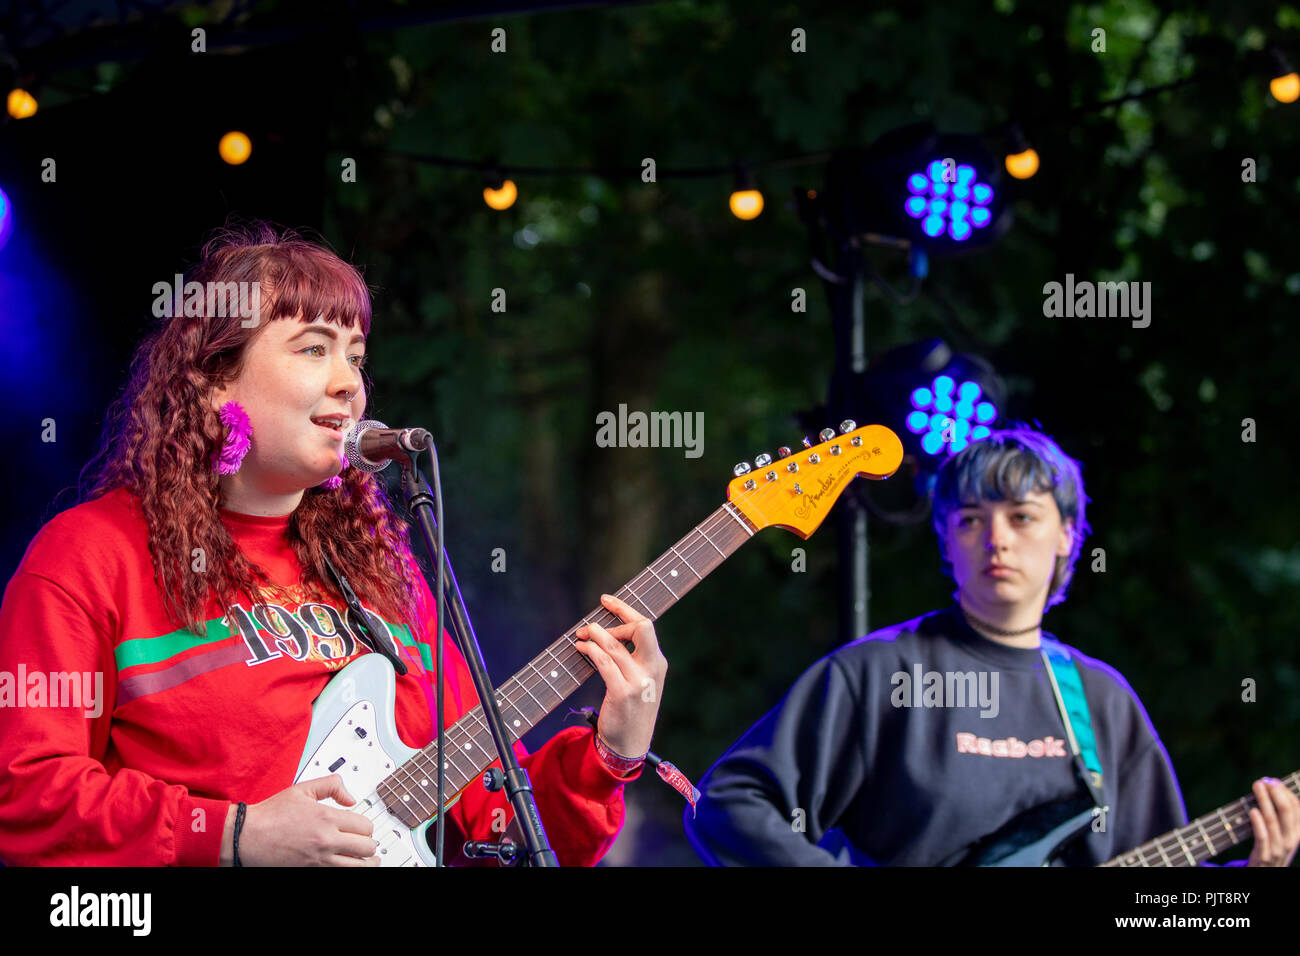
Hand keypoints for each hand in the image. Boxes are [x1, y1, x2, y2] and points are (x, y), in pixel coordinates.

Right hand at [223, 775, 380, 865]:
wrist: (247, 837)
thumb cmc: (270, 815)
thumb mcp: (302, 789)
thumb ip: (331, 786)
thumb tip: (350, 798)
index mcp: (326, 818)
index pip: (365, 826)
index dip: (367, 827)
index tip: (362, 828)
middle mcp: (325, 840)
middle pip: (366, 847)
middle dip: (369, 845)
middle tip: (367, 844)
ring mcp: (319, 860)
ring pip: (358, 866)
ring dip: (366, 862)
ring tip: (368, 859)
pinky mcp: (311, 872)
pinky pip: (340, 874)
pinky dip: (349, 869)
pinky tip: (349, 866)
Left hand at [574, 593, 666, 759]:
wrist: (629, 746)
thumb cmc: (631, 712)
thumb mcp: (642, 683)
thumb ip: (633, 659)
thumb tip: (608, 633)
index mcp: (659, 664)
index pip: (646, 626)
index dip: (625, 609)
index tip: (606, 600)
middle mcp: (653, 669)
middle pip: (641, 627)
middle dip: (617, 615)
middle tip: (591, 623)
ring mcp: (639, 682)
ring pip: (615, 645)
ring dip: (595, 634)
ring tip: (581, 635)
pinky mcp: (623, 693)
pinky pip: (604, 663)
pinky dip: (590, 651)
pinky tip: (581, 649)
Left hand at [1246, 777, 1298, 866]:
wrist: (1267, 873)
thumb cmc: (1273, 847)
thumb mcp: (1282, 833)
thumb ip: (1280, 815)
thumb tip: (1270, 787)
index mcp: (1298, 833)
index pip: (1297, 808)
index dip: (1286, 792)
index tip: (1273, 781)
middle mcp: (1291, 840)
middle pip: (1287, 812)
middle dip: (1276, 793)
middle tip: (1265, 780)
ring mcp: (1279, 849)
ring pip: (1273, 821)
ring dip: (1264, 801)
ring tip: (1257, 786)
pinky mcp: (1264, 856)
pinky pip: (1262, 837)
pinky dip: (1258, 823)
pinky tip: (1253, 810)